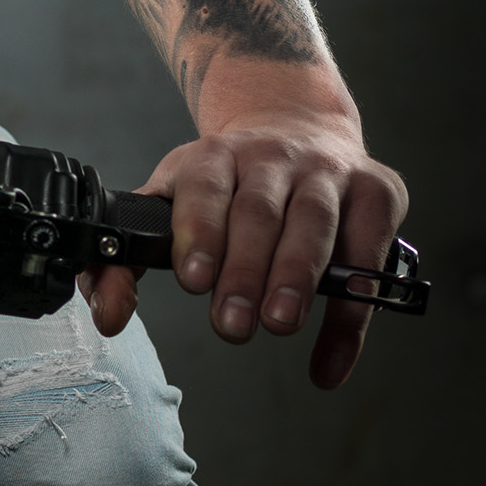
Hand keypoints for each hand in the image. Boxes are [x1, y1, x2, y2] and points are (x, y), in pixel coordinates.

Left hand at [82, 108, 407, 389]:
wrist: (296, 125)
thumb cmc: (225, 184)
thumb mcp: (168, 202)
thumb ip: (124, 261)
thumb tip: (108, 316)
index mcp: (213, 156)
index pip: (203, 189)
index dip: (199, 232)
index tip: (192, 280)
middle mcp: (272, 156)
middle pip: (259, 211)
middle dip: (246, 270)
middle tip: (233, 324)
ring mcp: (327, 170)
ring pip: (314, 221)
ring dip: (298, 275)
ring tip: (280, 323)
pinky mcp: (378, 190)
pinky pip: (370, 253)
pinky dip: (353, 314)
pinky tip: (331, 360)